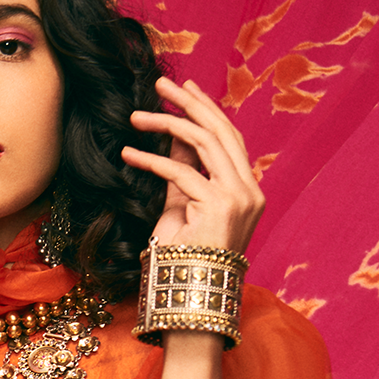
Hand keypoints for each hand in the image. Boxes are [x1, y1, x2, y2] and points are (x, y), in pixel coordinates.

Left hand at [122, 76, 263, 255]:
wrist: (190, 293)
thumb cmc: (185, 255)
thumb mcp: (183, 204)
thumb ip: (183, 168)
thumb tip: (174, 131)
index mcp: (247, 190)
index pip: (228, 138)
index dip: (207, 109)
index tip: (184, 88)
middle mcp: (249, 190)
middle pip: (219, 131)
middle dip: (189, 103)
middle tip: (161, 85)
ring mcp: (238, 197)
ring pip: (203, 143)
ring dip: (167, 124)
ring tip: (137, 117)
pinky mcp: (218, 206)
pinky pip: (181, 172)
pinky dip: (152, 160)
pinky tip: (129, 154)